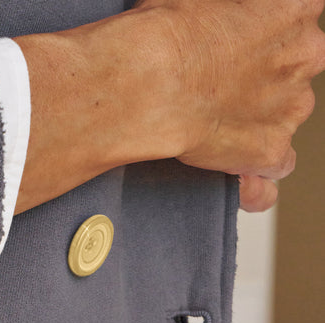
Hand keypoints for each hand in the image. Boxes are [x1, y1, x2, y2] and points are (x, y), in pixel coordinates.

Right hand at [135, 0, 324, 210]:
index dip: (266, 27)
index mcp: (297, 3)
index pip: (298, 12)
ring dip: (261, 112)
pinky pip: (277, 166)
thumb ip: (225, 7)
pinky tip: (237, 169)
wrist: (150, 82)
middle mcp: (307, 52)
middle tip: (223, 76)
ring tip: (216, 116)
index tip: (239, 37)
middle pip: (297, 61)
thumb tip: (216, 20)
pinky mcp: (271, 150)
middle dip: (266, 69)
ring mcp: (293, 105)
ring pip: (289, 109)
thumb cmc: (169, 32)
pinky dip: (258, 170)